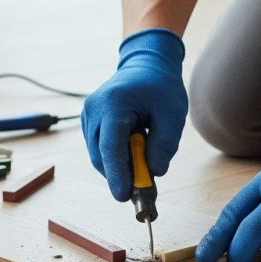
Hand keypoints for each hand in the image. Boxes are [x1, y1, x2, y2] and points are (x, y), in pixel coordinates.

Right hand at [82, 28, 187, 200]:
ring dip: (120, 167)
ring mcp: (88, 116)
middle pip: (101, 156)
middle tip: (145, 189)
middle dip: (121, 176)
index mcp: (113, 103)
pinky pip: (101, 150)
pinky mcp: (90, 123)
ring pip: (100, 156)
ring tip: (145, 162)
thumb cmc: (161, 87)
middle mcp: (94, 110)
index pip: (111, 146)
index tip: (124, 196)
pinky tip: (135, 152)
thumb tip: (154, 172)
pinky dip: (116, 159)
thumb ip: (164, 144)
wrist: (146, 65)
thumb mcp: (172, 114)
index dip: (117, 174)